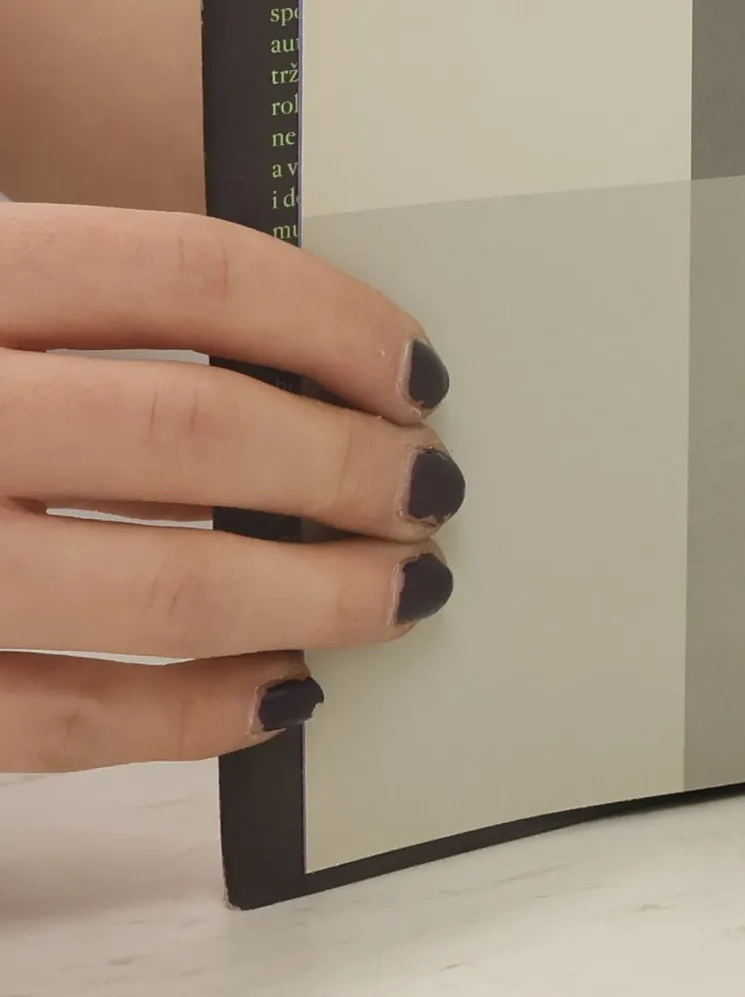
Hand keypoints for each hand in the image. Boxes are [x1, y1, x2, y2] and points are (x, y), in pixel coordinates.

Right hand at [0, 206, 460, 770]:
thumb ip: (97, 303)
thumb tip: (320, 367)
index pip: (190, 273)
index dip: (334, 324)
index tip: (418, 373)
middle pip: (187, 433)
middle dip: (344, 470)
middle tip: (431, 488)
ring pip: (149, 589)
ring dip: (309, 597)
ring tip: (400, 589)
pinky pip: (62, 723)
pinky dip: (195, 717)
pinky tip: (281, 693)